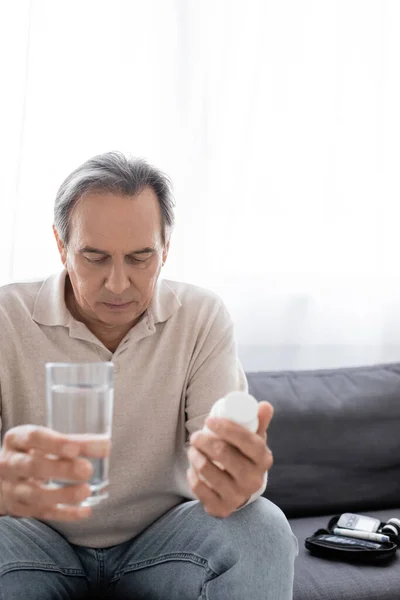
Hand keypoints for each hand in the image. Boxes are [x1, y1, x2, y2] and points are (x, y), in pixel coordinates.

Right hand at [0, 425, 108, 521]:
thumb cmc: (29, 452)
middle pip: (33, 467)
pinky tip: (84, 510)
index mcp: (16, 439)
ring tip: (86, 491)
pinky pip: (42, 513)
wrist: (1, 478)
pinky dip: (65, 514)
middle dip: (61, 469)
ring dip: (63, 495)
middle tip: (86, 469)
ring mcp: (12, 488)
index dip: (55, 443)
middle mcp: (10, 464)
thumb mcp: (42, 440)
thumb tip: (105, 445)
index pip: (34, 437)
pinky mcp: (19, 508)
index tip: (76, 448)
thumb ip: (71, 441)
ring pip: (36, 494)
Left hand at [186, 401, 272, 517]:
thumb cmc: (244, 456)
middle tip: (195, 435)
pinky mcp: (221, 509)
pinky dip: (192, 475)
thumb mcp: (254, 439)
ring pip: (208, 470)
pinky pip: (199, 489)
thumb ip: (258, 421)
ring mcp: (238, 496)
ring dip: (195, 455)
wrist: (240, 489)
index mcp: (264, 459)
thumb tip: (265, 405)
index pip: (247, 440)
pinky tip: (192, 468)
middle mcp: (254, 480)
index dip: (226, 428)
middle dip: (204, 440)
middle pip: (223, 454)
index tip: (209, 420)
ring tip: (192, 449)